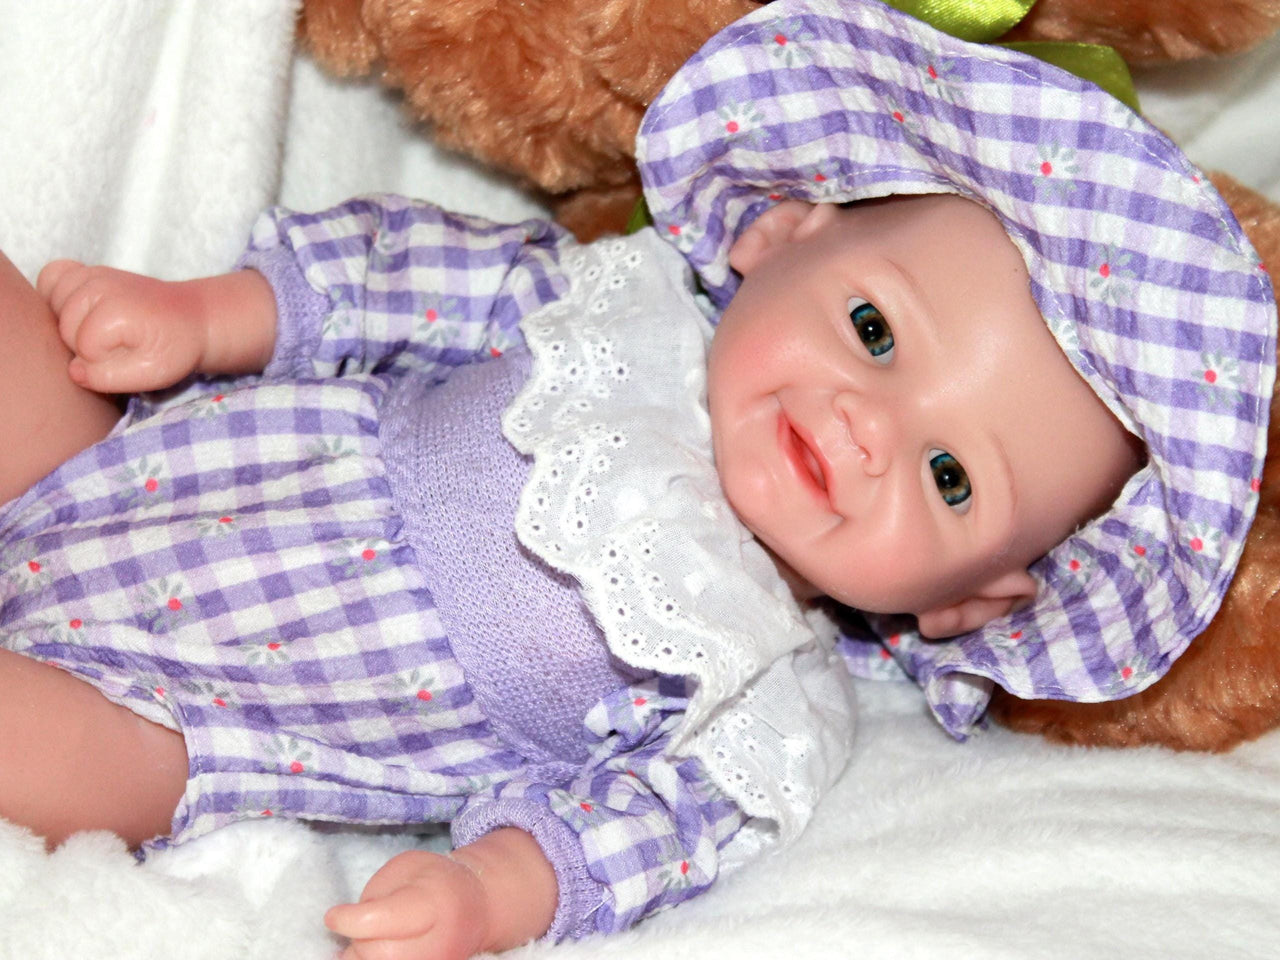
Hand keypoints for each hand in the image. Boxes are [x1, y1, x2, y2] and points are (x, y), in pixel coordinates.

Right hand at [38, 260, 208, 393]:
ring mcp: (94, 274)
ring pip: (52, 304)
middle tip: (118, 347)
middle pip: (63, 328)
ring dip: (68, 322)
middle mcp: (101, 285)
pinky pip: (53, 277)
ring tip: (100, 332)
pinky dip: (56, 295)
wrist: (193, 320)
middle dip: (84, 346)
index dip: (100, 363)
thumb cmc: (175, 348)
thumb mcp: (152, 374)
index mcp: (117, 311)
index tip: (130, 358)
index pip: (83, 350)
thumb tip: (73, 371)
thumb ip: (109, 378)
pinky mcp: (89, 271)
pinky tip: (77, 311)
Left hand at [325, 850, 490, 959]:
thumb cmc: (436, 880)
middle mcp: (435, 943)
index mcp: (430, 904)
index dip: (347, 920)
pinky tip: (384, 949)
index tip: (334, 915)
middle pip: (373, 953)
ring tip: (377, 938)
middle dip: (358, 939)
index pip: (376, 922)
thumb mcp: (406, 866)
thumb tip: (347, 926)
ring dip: (365, 955)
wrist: (478, 906)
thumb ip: (376, 893)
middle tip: (364, 923)